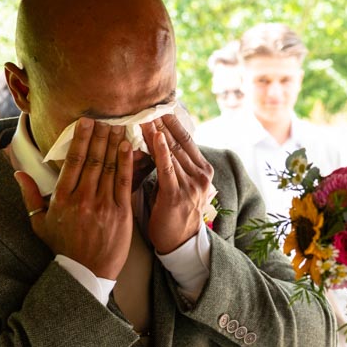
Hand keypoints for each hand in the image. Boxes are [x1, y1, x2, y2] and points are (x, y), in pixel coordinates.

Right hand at [16, 120, 134, 278]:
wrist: (85, 273)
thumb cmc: (62, 247)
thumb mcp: (39, 223)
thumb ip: (30, 196)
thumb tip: (18, 173)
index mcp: (62, 198)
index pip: (73, 161)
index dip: (80, 139)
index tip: (86, 121)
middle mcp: (83, 199)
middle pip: (93, 160)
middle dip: (100, 135)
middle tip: (106, 116)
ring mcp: (103, 205)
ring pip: (109, 167)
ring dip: (113, 143)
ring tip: (118, 124)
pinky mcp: (121, 213)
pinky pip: (124, 182)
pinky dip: (126, 162)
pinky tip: (128, 146)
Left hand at [142, 112, 213, 253]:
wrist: (180, 243)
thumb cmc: (174, 214)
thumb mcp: (177, 185)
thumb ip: (169, 166)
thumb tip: (151, 144)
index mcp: (203, 170)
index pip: (186, 139)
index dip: (172, 122)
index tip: (159, 105)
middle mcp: (201, 175)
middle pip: (179, 141)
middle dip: (162, 122)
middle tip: (147, 103)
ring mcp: (191, 185)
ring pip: (172, 151)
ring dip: (157, 131)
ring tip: (144, 114)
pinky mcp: (177, 195)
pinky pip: (167, 168)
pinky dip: (161, 150)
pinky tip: (156, 136)